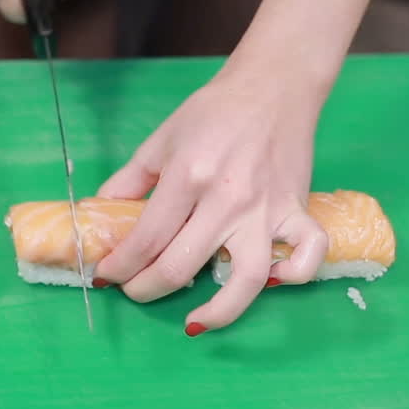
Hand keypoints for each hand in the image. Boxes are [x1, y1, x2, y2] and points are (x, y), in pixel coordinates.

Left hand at [93, 66, 329, 334]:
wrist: (273, 85)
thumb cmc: (214, 112)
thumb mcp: (161, 140)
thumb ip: (129, 180)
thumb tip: (100, 214)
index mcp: (188, 176)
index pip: (145, 240)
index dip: (119, 267)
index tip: (108, 276)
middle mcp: (226, 199)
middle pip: (181, 266)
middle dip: (145, 289)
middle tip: (134, 290)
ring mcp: (265, 209)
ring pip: (245, 279)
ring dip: (217, 312)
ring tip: (193, 322)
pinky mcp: (297, 209)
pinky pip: (308, 253)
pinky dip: (294, 275)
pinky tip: (271, 283)